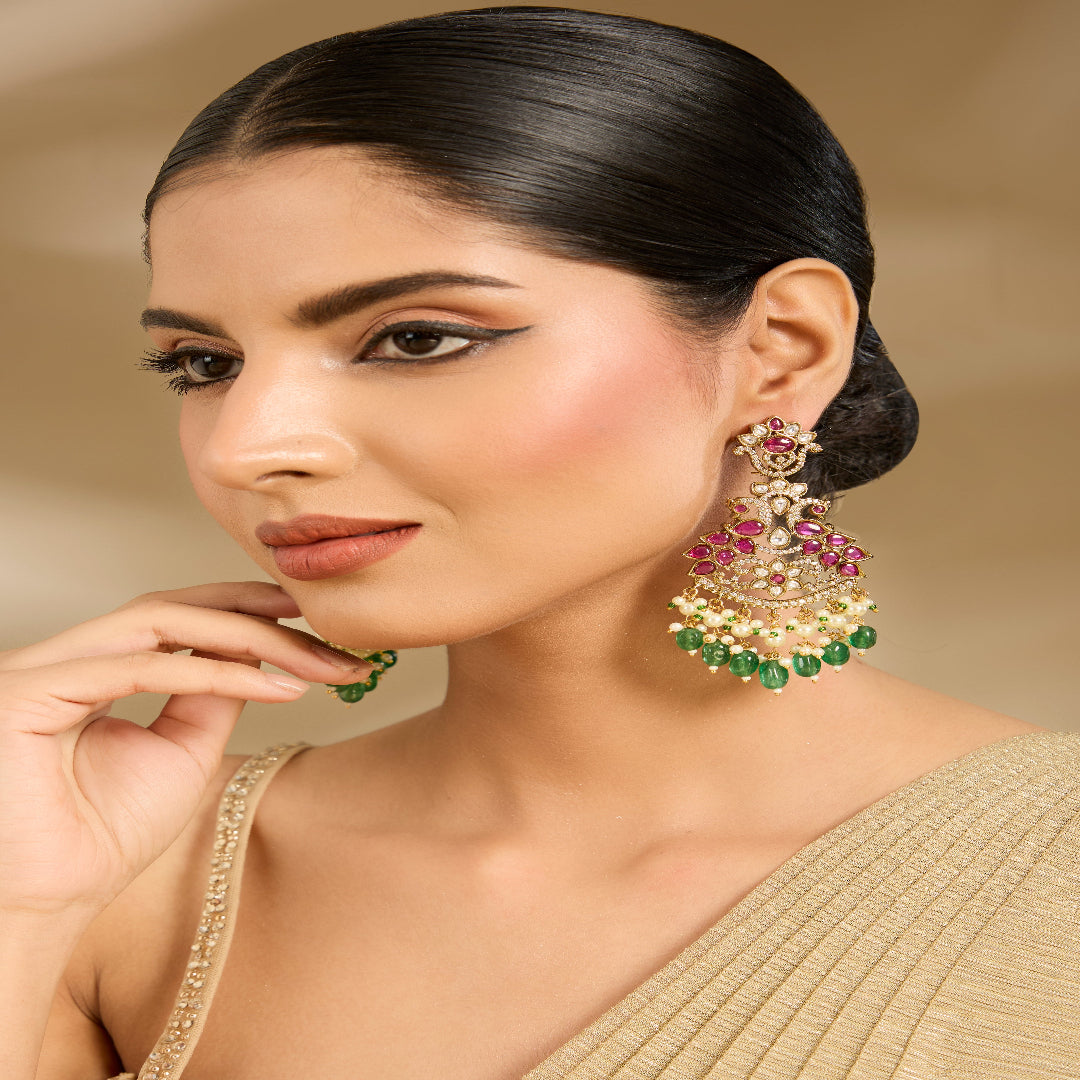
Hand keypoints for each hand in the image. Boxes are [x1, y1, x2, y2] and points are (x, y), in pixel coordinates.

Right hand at [0, 582, 370, 917]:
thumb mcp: (183, 750)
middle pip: (170, 608)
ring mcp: (41, 668)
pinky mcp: (28, 692)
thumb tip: (259, 651)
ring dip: (246, 635)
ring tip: (313, 656)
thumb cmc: (107, 837)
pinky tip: (276, 687)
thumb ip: (213, 694)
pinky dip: (215, 673)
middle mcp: (62, 657)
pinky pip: (141, 668)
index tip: (312, 622)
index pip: (173, 619)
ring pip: (159, 621)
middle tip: (325, 622)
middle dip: (254, 612)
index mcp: (90, 668)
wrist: (50, 905)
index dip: (242, 610)